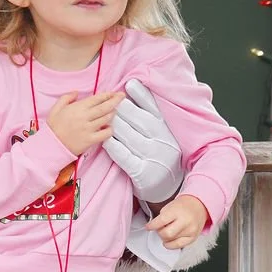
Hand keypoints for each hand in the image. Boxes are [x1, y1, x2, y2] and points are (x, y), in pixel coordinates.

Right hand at [47, 90, 124, 156]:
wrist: (51, 146)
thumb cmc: (53, 127)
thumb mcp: (56, 108)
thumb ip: (66, 97)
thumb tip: (77, 92)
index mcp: (78, 108)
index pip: (97, 99)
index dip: (107, 95)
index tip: (113, 93)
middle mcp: (85, 117)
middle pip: (105, 107)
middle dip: (115, 100)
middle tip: (122, 96)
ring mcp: (89, 129)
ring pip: (106, 119)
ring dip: (112, 113)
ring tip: (114, 111)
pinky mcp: (90, 140)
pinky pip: (105, 134)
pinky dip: (109, 130)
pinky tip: (108, 127)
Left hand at [105, 80, 184, 201]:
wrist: (166, 186)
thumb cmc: (158, 154)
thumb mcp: (161, 135)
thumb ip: (150, 117)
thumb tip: (135, 92)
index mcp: (166, 131)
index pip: (154, 110)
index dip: (142, 97)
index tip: (130, 85)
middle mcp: (162, 143)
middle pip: (142, 122)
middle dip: (125, 110)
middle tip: (111, 101)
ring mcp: (153, 158)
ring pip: (132, 138)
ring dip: (117, 126)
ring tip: (105, 117)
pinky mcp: (143, 173)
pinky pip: (126, 157)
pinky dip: (115, 147)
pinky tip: (106, 139)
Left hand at [147, 194, 208, 248]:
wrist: (199, 206)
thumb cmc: (183, 206)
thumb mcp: (170, 206)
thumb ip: (161, 218)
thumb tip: (154, 229)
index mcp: (178, 211)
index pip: (161, 221)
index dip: (152, 226)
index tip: (148, 227)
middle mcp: (185, 222)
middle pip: (166, 234)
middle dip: (159, 232)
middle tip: (160, 228)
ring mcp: (190, 231)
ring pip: (171, 241)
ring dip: (165, 238)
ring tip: (168, 231)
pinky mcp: (193, 238)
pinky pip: (178, 246)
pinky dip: (171, 244)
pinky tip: (170, 239)